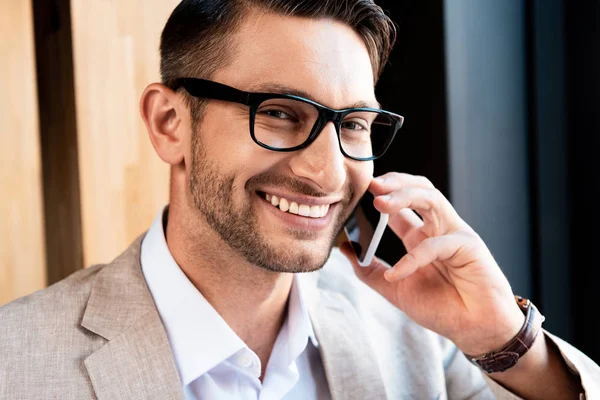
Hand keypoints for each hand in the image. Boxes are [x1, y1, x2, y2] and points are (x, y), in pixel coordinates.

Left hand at [340, 172, 525, 355]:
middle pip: (418, 189)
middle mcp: (438, 229)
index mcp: (420, 236)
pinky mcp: (469, 246)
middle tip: (371, 185)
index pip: (400, 205)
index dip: (381, 195)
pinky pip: (437, 244)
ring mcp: (455, 233)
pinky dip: (413, 258)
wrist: (474, 330)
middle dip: (394, 182)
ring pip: (431, 199)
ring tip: (380, 202)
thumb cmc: (442, 308)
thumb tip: (344, 248)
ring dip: (404, 196)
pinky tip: (397, 274)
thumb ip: (369, 270)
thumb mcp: (395, 289)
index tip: (358, 195)